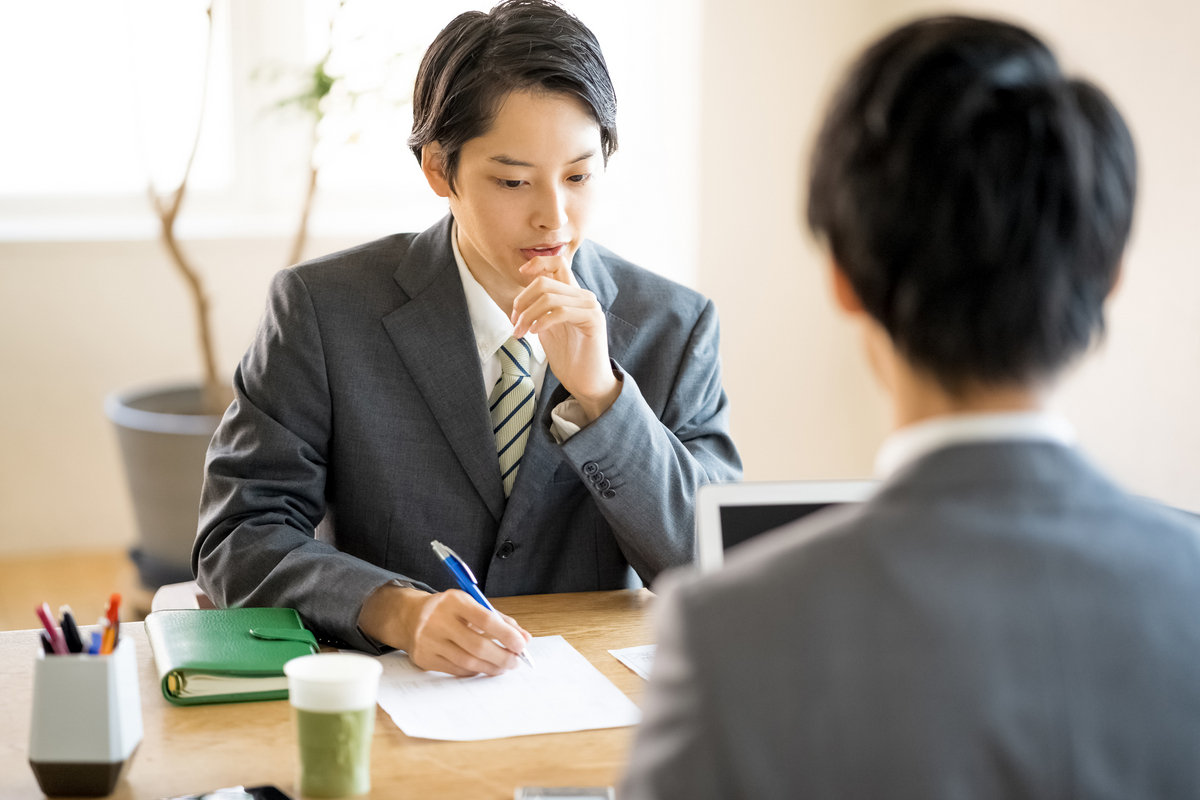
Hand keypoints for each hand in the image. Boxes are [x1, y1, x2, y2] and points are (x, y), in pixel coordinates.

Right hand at [358, 586, 530, 675]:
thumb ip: (499, 620)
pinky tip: (483, 668)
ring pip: (467, 661)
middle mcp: (438, 620)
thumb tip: (524, 638)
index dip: (506, 634)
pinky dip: (474, 671)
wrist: (409, 617)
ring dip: (491, 667)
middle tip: (515, 661)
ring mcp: (429, 640)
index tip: (521, 645)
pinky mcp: (424, 658)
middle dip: (502, 656)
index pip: (485, 619)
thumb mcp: (471, 605)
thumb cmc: (447, 611)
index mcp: (454, 601)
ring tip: (503, 666)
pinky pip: (456, 670)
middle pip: (477, 645)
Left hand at [511, 255, 621, 421]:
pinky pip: (561, 311)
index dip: (537, 263)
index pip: (557, 263)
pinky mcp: (593, 320)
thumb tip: (520, 301)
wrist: (586, 383)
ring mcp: (590, 307)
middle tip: (514, 321)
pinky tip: (534, 332)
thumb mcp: (547, 328)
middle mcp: (583, 296)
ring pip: (550, 296)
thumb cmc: (568, 358)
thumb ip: (539, 310)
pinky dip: (542, 320)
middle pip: (545, 281)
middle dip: (522, 300)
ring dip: (528, 314)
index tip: (520, 273)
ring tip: (520, 332)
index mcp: (572, 295)